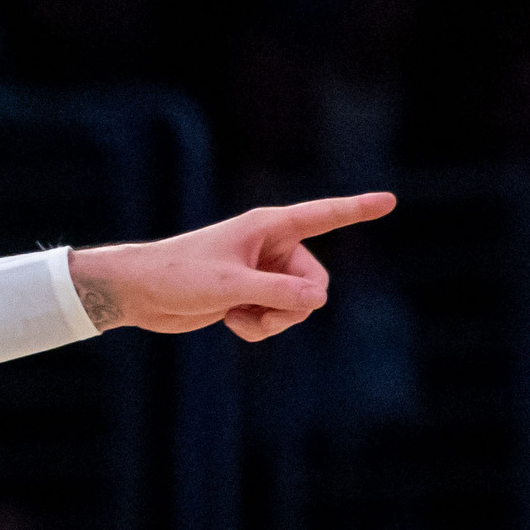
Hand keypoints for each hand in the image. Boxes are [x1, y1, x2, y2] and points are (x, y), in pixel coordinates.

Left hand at [73, 193, 395, 343]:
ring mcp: (262, 272)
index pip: (324, 216)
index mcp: (268, 226)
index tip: (390, 201)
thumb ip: (277, 293)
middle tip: (260, 311)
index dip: (358, 210)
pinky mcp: (251, 295)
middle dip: (295, 306)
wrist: (139, 293)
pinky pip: (277, 319)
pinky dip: (259, 328)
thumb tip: (319, 301)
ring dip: (274, 321)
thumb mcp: (230, 287)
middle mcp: (271, 246)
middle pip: (316, 281)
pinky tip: (231, 321)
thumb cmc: (177, 276)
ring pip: (298, 306)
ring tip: (239, 317)